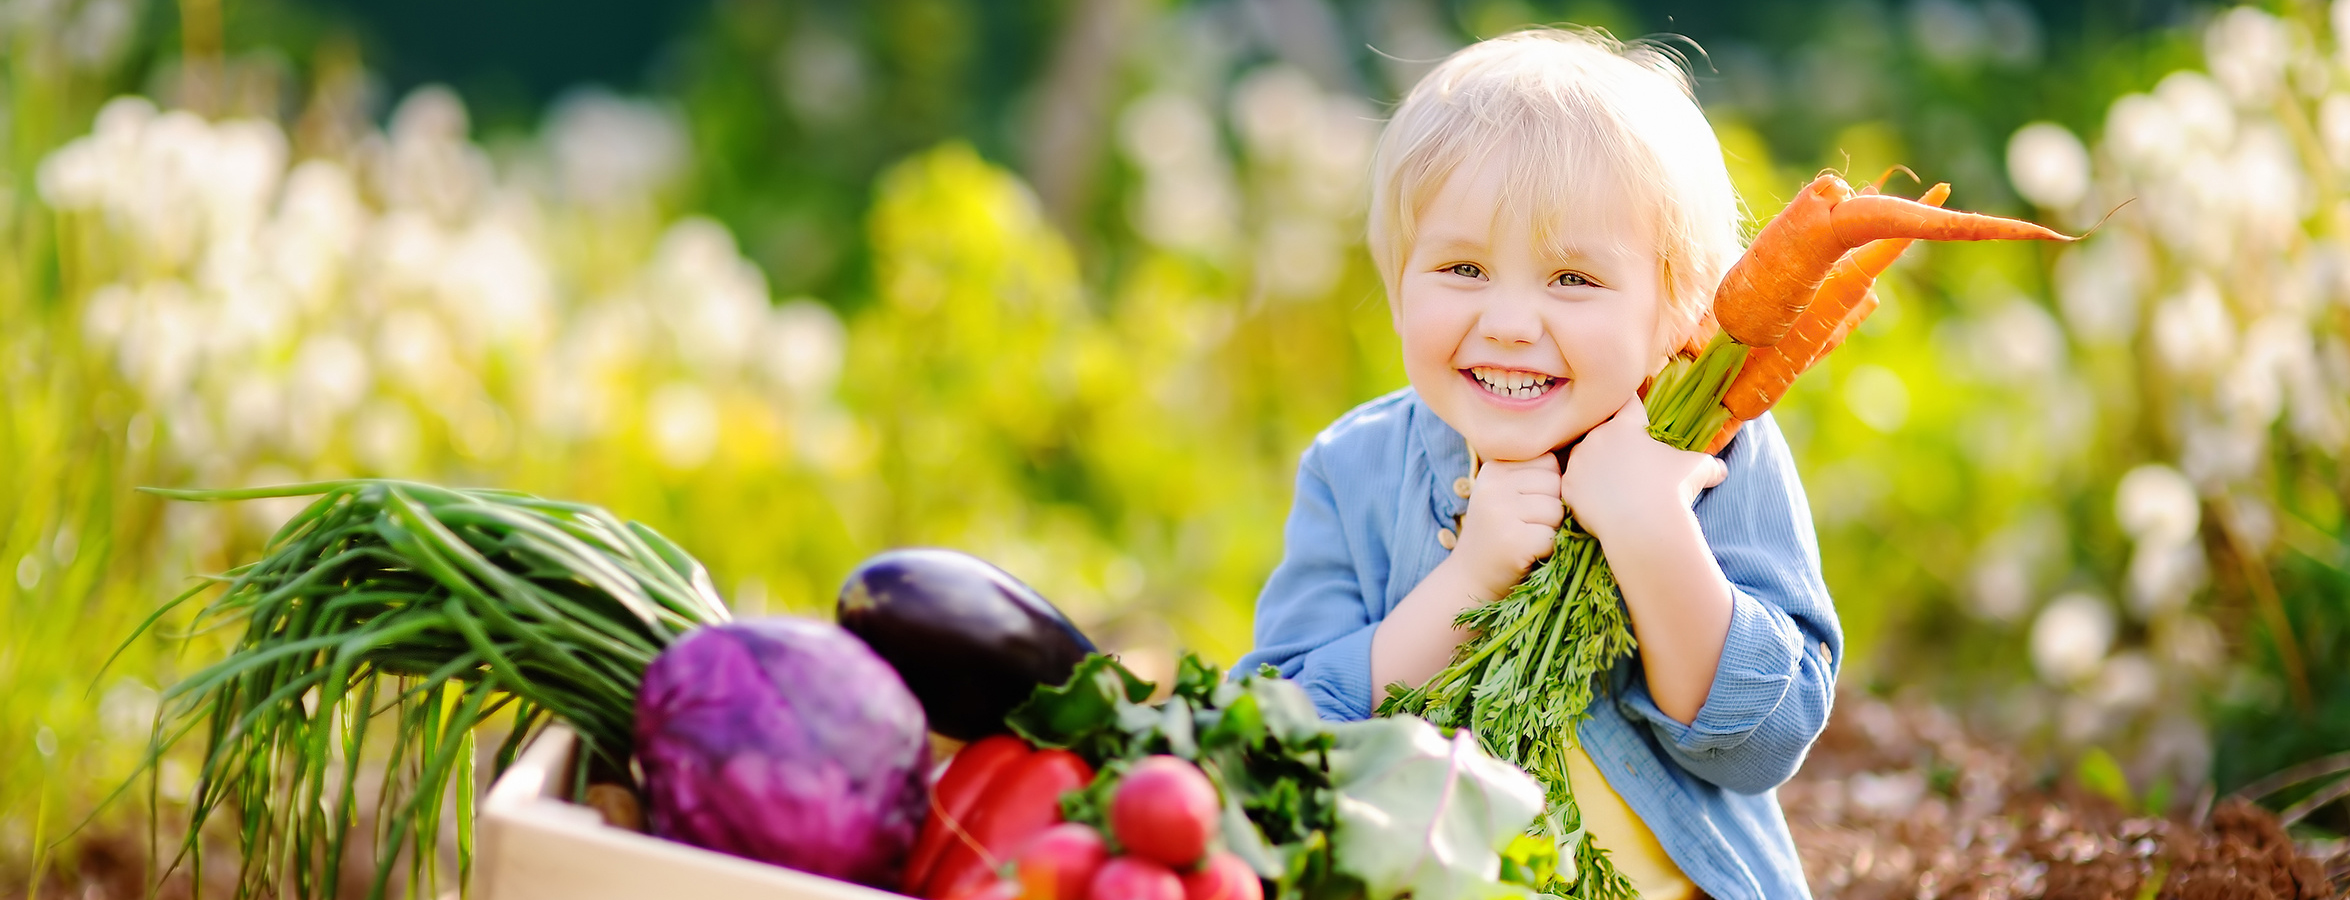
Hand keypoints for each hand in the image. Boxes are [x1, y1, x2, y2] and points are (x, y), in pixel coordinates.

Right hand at [1449, 453, 1565, 597]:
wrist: (1471, 578)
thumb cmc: (1499, 533)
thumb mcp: (1505, 494)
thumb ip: (1534, 474)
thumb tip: (1585, 462)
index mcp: (1493, 468)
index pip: (1548, 462)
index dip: (1549, 487)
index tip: (1527, 506)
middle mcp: (1493, 486)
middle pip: (1556, 483)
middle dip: (1554, 506)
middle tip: (1529, 526)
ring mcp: (1501, 512)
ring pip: (1558, 509)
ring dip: (1553, 528)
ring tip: (1529, 538)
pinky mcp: (1514, 541)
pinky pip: (1555, 536)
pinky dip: (1551, 548)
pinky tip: (1530, 553)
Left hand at [1560, 395, 1727, 542]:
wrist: (1644, 526)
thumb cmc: (1672, 490)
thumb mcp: (1698, 469)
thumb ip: (1708, 464)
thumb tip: (1722, 471)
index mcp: (1625, 425)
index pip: (1627, 403)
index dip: (1632, 408)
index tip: (1633, 413)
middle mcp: (1597, 436)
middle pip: (1602, 433)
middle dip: (1613, 445)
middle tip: (1629, 466)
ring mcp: (1579, 461)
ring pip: (1585, 458)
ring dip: (1596, 467)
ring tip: (1614, 487)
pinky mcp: (1568, 486)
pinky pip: (1574, 484)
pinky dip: (1584, 492)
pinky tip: (1600, 503)